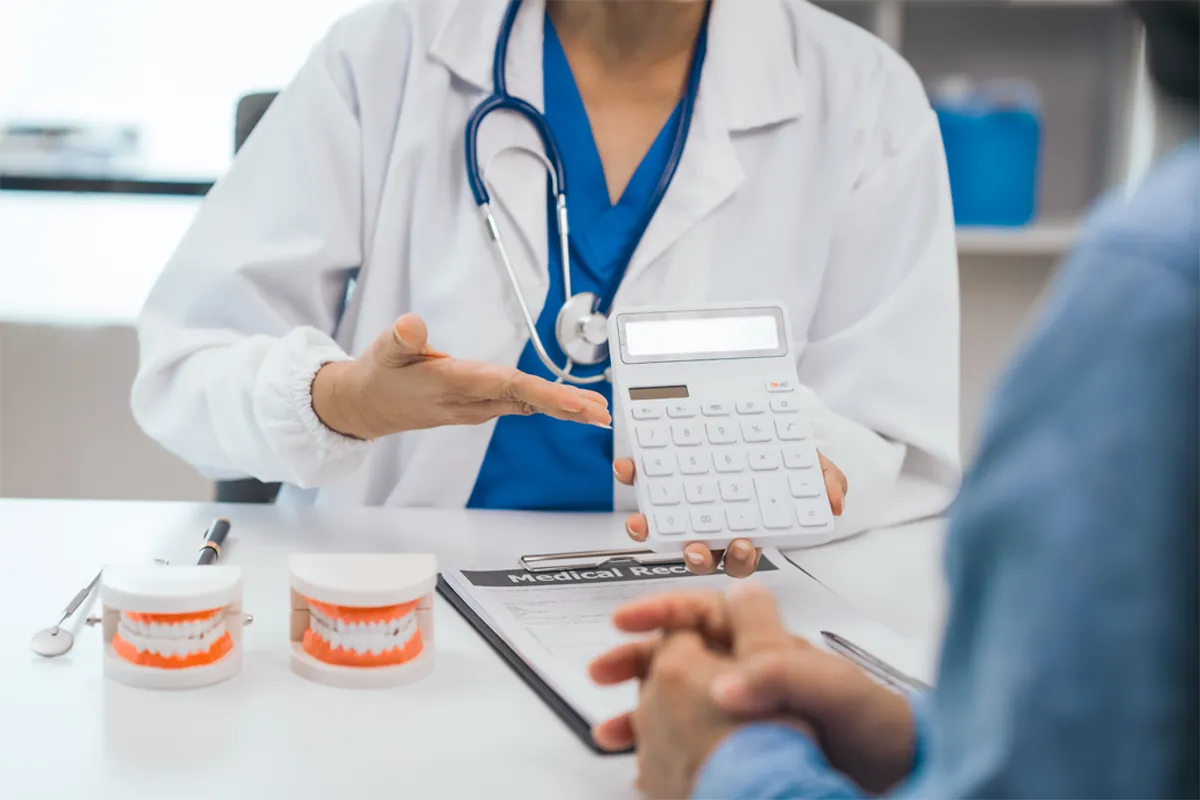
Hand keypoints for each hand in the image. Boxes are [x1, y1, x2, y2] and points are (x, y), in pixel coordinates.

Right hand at [311, 314, 610, 438]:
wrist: (367, 407)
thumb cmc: (379, 374)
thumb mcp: (383, 350)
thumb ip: (400, 339)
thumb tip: (412, 325)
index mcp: (455, 385)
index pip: (508, 387)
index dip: (544, 394)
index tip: (574, 403)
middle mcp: (471, 401)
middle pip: (527, 401)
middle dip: (567, 408)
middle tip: (603, 414)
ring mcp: (476, 408)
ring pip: (528, 405)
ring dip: (564, 409)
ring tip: (599, 411)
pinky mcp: (478, 407)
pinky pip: (520, 405)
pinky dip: (547, 405)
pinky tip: (570, 406)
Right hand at [592, 583, 916, 793]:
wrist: (900, 778)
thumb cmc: (878, 727)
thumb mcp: (832, 688)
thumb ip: (780, 672)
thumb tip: (726, 681)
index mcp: (767, 645)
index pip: (703, 613)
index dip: (660, 610)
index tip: (624, 620)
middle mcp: (753, 674)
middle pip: (680, 654)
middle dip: (636, 659)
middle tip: (600, 671)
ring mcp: (748, 712)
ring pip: (679, 700)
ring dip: (641, 710)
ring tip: (612, 730)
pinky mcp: (748, 750)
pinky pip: (691, 741)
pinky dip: (663, 749)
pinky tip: (647, 765)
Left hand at [613, 452, 846, 577]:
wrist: (761, 418)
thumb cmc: (783, 453)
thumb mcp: (811, 465)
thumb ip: (825, 481)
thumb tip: (835, 503)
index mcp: (748, 530)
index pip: (744, 557)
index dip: (741, 558)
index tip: (743, 546)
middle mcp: (713, 525)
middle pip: (702, 555)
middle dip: (697, 556)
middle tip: (696, 548)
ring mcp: (684, 506)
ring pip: (664, 530)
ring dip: (651, 532)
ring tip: (642, 523)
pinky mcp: (661, 481)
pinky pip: (640, 482)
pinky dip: (634, 479)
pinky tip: (629, 467)